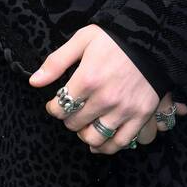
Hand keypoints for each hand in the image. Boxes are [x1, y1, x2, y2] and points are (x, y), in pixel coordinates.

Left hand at [31, 25, 186, 153]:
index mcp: (87, 79)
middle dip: (69, 118)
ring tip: (84, 125)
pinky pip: (120, 142)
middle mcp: (104, 98)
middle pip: (75, 123)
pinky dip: (107, 147)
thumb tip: (34, 82)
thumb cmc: (115, 39)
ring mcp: (124, 110)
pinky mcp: (140, 116)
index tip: (56, 104)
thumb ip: (57, 61)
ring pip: (94, 137)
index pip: (59, 107)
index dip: (53, 108)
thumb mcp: (83, 40)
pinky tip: (100, 142)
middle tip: (73, 110)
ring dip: (85, 134)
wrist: (153, 38)